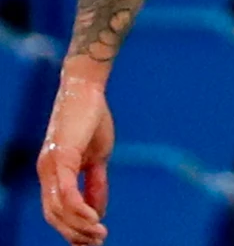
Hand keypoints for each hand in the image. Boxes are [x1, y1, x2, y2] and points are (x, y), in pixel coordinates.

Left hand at [38, 71, 113, 245]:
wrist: (87, 90)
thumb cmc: (92, 119)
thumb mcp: (98, 156)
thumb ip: (95, 183)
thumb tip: (98, 210)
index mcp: (52, 173)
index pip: (56, 210)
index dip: (72, 229)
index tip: (92, 240)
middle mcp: (46, 172)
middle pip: (54, 216)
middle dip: (75, 233)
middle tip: (97, 242)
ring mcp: (50, 166)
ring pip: (58, 209)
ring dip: (79, 226)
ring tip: (99, 234)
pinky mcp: (61, 158)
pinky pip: (66, 193)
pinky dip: (79, 209)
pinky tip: (94, 218)